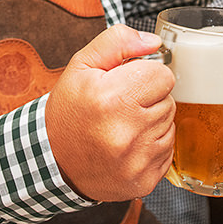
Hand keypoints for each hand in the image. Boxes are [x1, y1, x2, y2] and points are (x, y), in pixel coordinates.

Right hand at [45, 25, 175, 201]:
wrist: (53, 161)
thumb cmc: (68, 111)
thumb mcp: (81, 66)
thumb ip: (118, 42)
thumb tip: (154, 42)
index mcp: (112, 99)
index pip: (163, 75)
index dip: (145, 74)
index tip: (127, 83)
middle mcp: (126, 133)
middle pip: (168, 100)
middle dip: (149, 98)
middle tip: (121, 106)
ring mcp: (136, 161)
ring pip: (169, 125)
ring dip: (152, 122)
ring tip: (123, 125)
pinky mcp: (143, 181)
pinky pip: (167, 151)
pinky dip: (151, 145)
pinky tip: (128, 145)